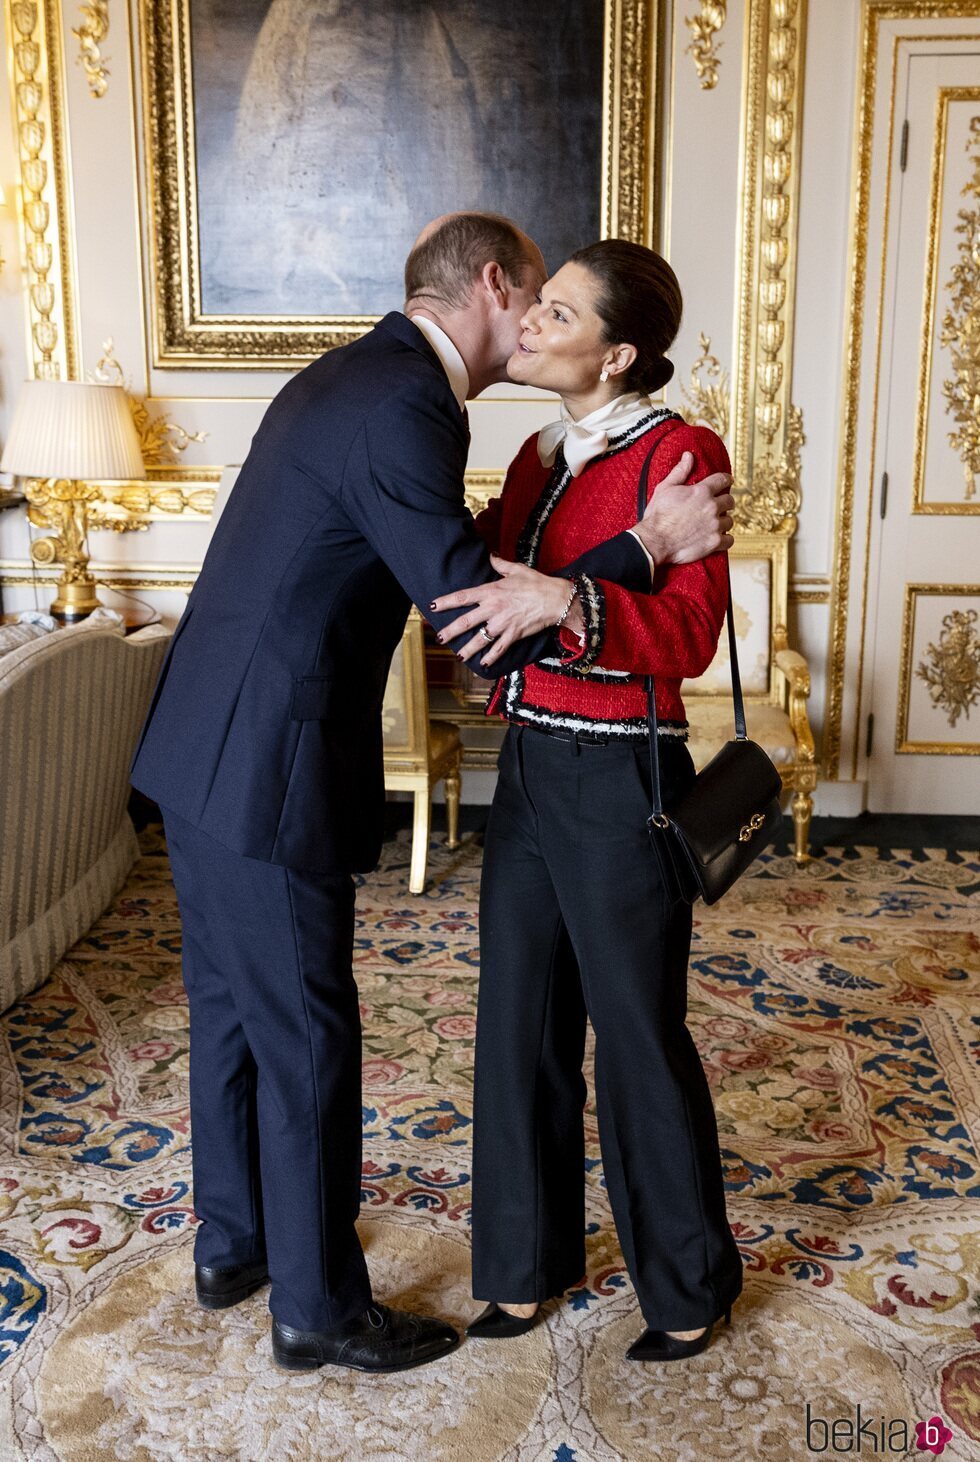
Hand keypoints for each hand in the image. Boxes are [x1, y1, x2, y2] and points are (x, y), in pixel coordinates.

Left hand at [430, 555, 577, 665]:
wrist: (556, 599)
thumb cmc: (537, 583)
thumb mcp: (517, 569)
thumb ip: (501, 564)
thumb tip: (492, 555)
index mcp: (492, 591)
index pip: (463, 596)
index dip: (446, 601)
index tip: (433, 605)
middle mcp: (494, 608)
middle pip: (466, 621)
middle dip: (450, 631)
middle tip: (439, 637)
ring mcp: (503, 623)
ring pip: (480, 639)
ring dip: (468, 649)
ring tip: (458, 655)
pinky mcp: (514, 634)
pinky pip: (499, 648)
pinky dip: (491, 657)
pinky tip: (483, 664)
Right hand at [633, 451, 734, 565]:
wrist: (654, 541)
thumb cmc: (657, 515)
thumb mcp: (665, 488)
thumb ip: (680, 471)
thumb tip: (689, 455)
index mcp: (701, 491)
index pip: (722, 480)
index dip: (726, 479)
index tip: (728, 481)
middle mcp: (711, 507)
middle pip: (729, 501)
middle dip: (725, 502)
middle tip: (719, 506)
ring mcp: (714, 525)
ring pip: (729, 521)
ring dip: (723, 522)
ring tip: (715, 524)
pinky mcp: (714, 542)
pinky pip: (729, 540)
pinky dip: (725, 540)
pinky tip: (719, 539)